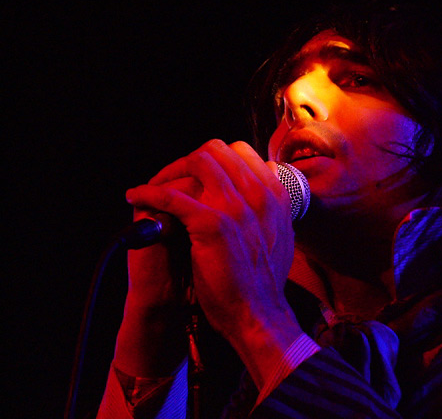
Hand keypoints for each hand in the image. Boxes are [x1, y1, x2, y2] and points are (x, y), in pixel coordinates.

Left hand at [125, 139, 295, 338]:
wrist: (258, 315)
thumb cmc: (264, 281)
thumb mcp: (280, 235)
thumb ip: (272, 206)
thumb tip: (267, 179)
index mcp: (276, 195)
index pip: (242, 153)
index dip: (215, 159)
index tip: (197, 175)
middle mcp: (259, 194)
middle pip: (217, 151)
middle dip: (188, 160)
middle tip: (172, 178)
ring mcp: (236, 207)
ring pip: (196, 163)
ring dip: (168, 171)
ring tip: (152, 186)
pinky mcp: (212, 223)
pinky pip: (171, 195)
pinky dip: (148, 192)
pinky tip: (135, 197)